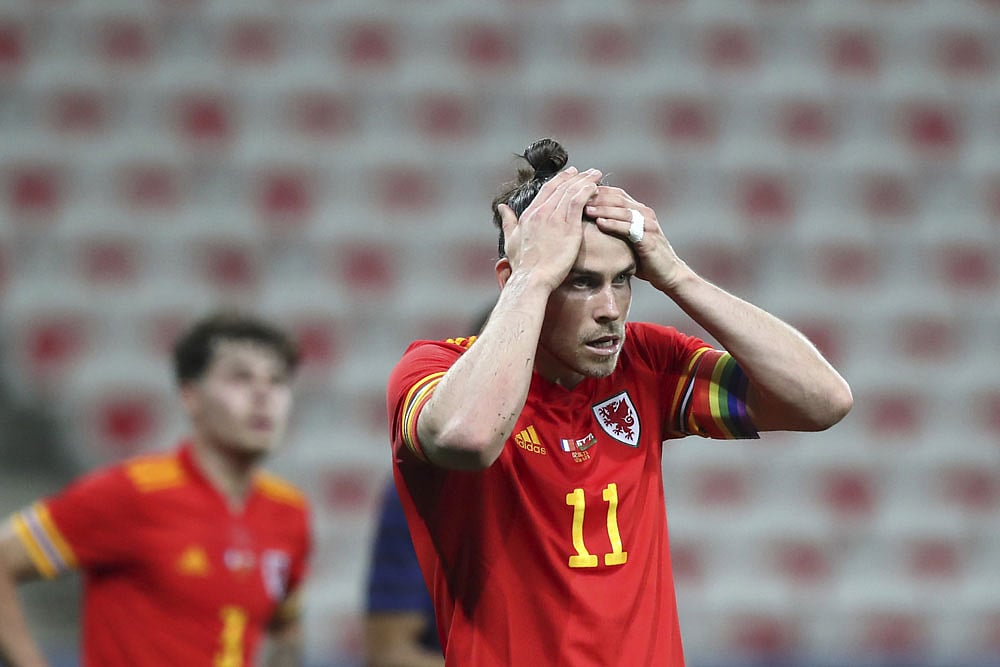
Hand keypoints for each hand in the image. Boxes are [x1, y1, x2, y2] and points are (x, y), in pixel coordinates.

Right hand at [498, 167, 602, 291]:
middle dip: (576, 177)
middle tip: (587, 171)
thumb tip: (502, 207)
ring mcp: (555, 219)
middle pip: (561, 187)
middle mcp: (541, 213)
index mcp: (529, 215)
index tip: (570, 174)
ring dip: (585, 181)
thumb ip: (508, 222)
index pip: (547, 190)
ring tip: (596, 175)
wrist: (531, 279)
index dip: (560, 180)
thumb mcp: (510, 240)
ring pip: (572, 192)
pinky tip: (595, 188)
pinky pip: (579, 202)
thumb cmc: (522, 265)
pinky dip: (587, 192)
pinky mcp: (569, 227)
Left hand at [586, 186, 687, 292]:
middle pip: (618, 198)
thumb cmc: (644, 256)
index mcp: (639, 210)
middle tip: (577, 197)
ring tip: (585, 209)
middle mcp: (644, 213)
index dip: (597, 191)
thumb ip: (615, 227)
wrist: (667, 273)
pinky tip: (600, 223)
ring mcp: (648, 224)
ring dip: (603, 209)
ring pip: (623, 211)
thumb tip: (589, 223)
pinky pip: (629, 228)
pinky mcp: (649, 238)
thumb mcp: (628, 238)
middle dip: (597, 197)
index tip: (577, 193)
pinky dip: (614, 224)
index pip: (616, 193)